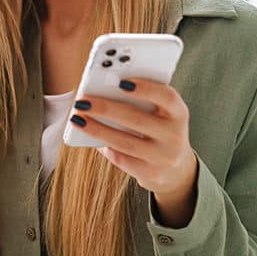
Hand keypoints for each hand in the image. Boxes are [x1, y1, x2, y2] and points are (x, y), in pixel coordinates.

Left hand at [70, 78, 197, 227]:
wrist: (177, 170)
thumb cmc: (160, 130)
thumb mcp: (161, 114)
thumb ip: (141, 101)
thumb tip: (102, 91)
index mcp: (178, 113)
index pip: (166, 97)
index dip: (145, 88)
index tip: (120, 81)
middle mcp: (175, 135)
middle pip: (137, 120)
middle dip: (106, 109)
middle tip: (82, 101)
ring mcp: (164, 157)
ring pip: (125, 142)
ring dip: (97, 129)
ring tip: (77, 119)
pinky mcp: (151, 174)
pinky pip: (122, 159)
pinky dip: (104, 146)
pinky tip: (90, 137)